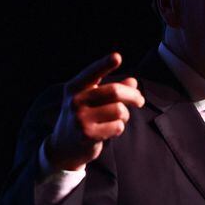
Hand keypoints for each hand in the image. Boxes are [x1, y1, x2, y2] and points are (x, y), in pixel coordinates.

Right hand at [46, 53, 144, 170]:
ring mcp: (80, 118)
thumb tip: (133, 81)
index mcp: (75, 87)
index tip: (116, 57)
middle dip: (133, 96)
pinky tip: (109, 131)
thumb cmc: (84, 116)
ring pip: (119, 110)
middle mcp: (75, 100)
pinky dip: (119, 128)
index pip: (92, 72)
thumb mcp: (93, 100)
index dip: (105, 64)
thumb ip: (112, 89)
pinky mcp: (87, 135)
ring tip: (117, 119)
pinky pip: (118, 126)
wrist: (64, 147)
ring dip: (125, 115)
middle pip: (115, 91)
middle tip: (140, 101)